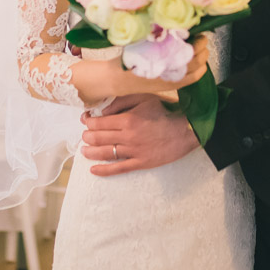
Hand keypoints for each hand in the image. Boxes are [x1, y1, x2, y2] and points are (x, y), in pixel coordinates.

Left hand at [80, 93, 198, 175]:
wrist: (186, 129)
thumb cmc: (165, 111)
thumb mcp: (143, 98)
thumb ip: (121, 101)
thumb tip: (103, 110)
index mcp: (127, 120)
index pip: (99, 123)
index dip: (88, 121)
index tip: (85, 119)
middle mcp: (128, 137)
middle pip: (99, 139)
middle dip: (87, 137)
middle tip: (84, 135)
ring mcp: (134, 152)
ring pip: (105, 154)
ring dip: (91, 152)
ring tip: (84, 150)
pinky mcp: (141, 163)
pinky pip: (119, 168)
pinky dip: (104, 170)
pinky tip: (94, 170)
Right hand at [110, 35, 211, 96]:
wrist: (120, 78)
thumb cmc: (130, 57)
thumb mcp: (143, 41)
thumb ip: (161, 35)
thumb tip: (177, 26)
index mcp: (165, 57)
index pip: (190, 50)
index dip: (198, 41)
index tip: (199, 32)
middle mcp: (171, 70)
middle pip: (196, 59)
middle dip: (202, 48)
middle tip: (202, 38)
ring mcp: (173, 79)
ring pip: (197, 70)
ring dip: (202, 59)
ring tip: (201, 49)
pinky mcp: (172, 85)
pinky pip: (192, 79)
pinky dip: (200, 71)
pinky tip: (200, 64)